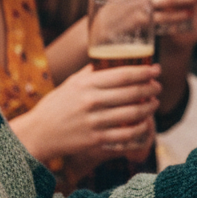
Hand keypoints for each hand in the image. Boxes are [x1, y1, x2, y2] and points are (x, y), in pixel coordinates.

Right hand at [14, 62, 160, 167]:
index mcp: (86, 84)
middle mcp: (91, 101)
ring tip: (154, 102)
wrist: (38, 133)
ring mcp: (94, 121)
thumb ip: (91, 73)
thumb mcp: (71, 84)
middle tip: (158, 86)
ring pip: (133, 113)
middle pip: (133, 92)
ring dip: (149, 107)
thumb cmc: (57, 105)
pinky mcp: (96, 139)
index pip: (124, 74)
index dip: (145, 71)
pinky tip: (145, 122)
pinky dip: (141, 127)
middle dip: (151, 88)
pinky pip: (127, 133)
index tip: (156, 69)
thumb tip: (109, 58)